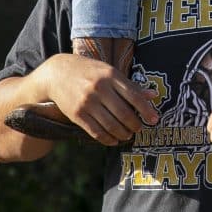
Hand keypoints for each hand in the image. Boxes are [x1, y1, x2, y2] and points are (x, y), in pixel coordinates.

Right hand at [39, 53, 158, 146]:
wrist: (57, 73)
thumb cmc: (89, 71)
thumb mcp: (110, 71)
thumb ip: (131, 85)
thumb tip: (153, 95)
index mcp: (111, 75)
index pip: (134, 96)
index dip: (147, 110)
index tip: (154, 119)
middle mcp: (99, 88)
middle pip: (124, 114)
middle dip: (135, 125)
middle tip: (139, 128)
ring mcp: (87, 102)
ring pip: (112, 126)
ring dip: (123, 134)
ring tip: (127, 134)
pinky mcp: (77, 114)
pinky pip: (96, 132)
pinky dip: (108, 140)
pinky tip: (114, 140)